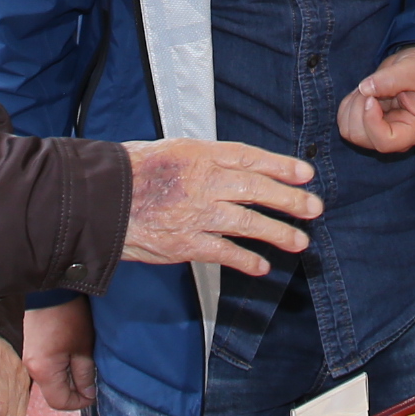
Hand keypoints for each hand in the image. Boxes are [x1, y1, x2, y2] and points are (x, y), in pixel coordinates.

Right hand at [24, 298, 97, 414]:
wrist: (51, 288)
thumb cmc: (69, 317)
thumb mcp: (83, 348)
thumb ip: (85, 375)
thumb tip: (88, 393)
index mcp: (43, 371)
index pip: (59, 402)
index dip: (79, 402)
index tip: (94, 393)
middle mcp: (32, 368)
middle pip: (54, 392)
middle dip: (74, 390)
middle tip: (91, 377)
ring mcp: (29, 358)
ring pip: (51, 380)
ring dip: (68, 378)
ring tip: (83, 364)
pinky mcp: (32, 348)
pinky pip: (47, 367)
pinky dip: (60, 367)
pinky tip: (73, 355)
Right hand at [121, 139, 320, 274]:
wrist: (100, 200)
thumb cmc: (134, 171)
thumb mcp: (173, 148)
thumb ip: (206, 158)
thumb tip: (241, 167)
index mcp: (199, 153)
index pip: (249, 157)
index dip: (281, 165)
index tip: (305, 173)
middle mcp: (203, 182)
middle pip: (256, 189)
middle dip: (290, 200)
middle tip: (314, 208)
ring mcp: (196, 214)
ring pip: (247, 223)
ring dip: (278, 233)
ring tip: (300, 241)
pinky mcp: (185, 243)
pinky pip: (224, 253)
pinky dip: (245, 260)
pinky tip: (262, 267)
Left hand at [339, 44, 414, 153]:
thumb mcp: (414, 70)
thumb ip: (391, 79)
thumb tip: (365, 88)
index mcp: (414, 130)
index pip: (385, 142)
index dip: (371, 122)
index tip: (371, 97)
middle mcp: (397, 137)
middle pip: (362, 137)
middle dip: (359, 108)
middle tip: (371, 86)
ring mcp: (380, 132)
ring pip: (350, 131)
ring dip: (353, 105)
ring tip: (369, 87)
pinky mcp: (368, 124)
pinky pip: (345, 122)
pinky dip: (348, 104)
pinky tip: (364, 92)